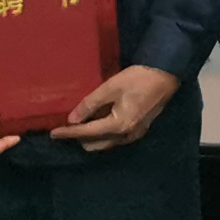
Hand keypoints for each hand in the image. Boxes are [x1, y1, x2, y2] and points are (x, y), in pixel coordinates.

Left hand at [52, 64, 182, 152]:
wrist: (166, 75)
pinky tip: (99, 120)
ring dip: (91, 136)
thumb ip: (90, 104)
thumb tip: (72, 119)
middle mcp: (126, 136)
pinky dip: (103, 133)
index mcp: (118, 126)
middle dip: (79, 137)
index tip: (53, 133)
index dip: (69, 133)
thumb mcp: (111, 87)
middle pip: (95, 144)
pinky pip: (115, 138)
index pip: (87, 133)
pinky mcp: (139, 130)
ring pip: (105, 143)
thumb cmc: (138, 78)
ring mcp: (134, 135)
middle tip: (68, 124)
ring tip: (81, 121)